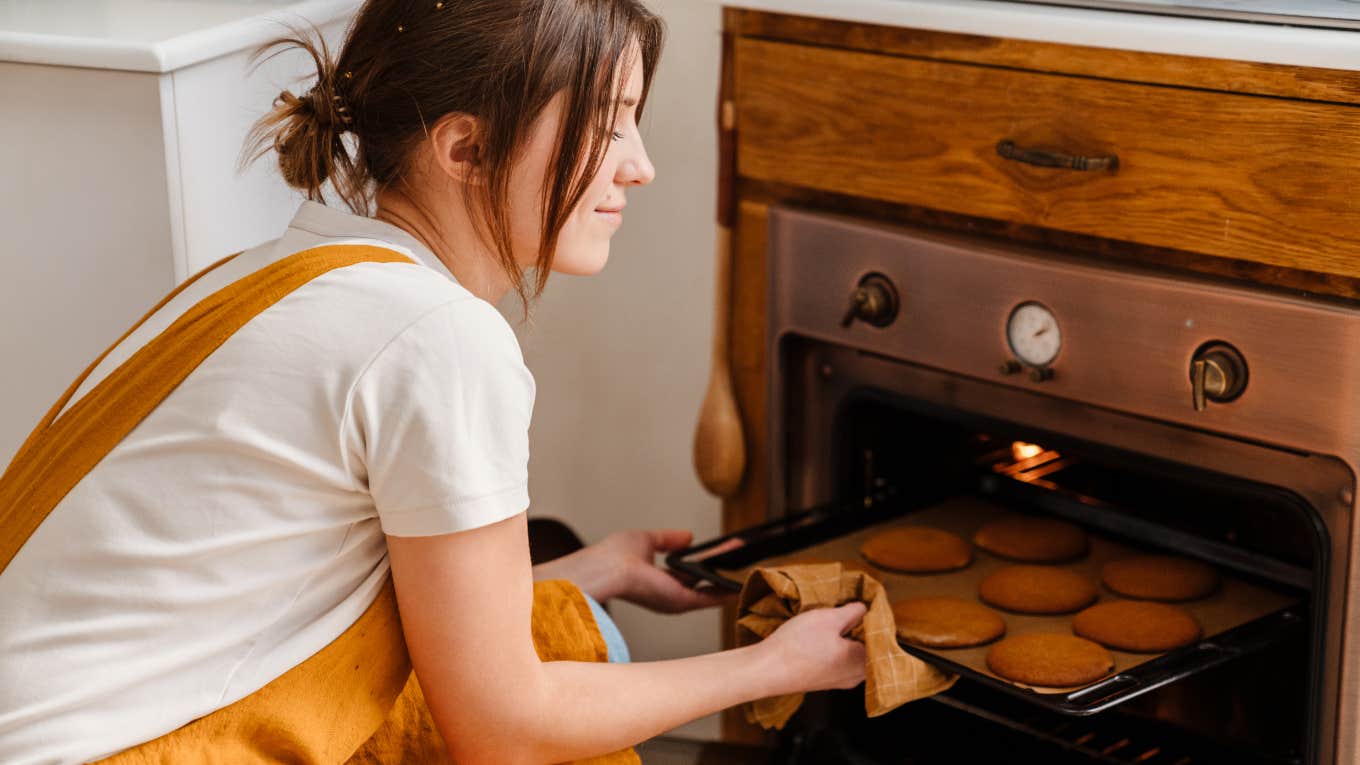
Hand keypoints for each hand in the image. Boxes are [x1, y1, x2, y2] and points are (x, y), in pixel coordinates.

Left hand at [536, 529, 732, 613]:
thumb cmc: (615, 555)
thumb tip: (689, 536)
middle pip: (702, 579)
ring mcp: (675, 600)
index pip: (687, 572)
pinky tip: (741, 582)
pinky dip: (727, 590)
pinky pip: (711, 598)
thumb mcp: (647, 540)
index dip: (704, 561)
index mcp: (657, 580)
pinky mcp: (681, 602)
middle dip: (722, 565)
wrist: (607, 569)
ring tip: (747, 557)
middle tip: (740, 551)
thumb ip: (668, 540)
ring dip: (728, 572)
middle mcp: (668, 593)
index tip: (720, 551)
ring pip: (710, 586)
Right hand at [760, 603, 866, 695]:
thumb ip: (852, 612)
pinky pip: (837, 663)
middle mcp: (855, 676)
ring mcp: (838, 682)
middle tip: (847, 612)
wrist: (766, 670)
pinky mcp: (822, 681)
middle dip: (859, 629)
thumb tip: (864, 609)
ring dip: (845, 639)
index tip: (862, 606)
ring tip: (831, 623)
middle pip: (867, 648)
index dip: (872, 619)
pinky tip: (819, 639)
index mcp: (863, 661)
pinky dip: (834, 650)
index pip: (880, 637)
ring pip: (851, 656)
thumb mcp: (828, 618)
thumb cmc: (797, 645)